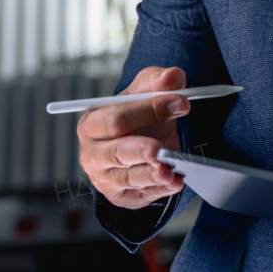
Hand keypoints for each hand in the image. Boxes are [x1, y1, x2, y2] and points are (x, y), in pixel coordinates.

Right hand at [77, 65, 188, 209]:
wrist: (141, 138)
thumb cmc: (138, 111)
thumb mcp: (146, 90)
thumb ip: (158, 81)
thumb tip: (173, 76)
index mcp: (92, 124)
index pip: (116, 119)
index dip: (149, 110)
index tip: (180, 102)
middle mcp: (93, 154)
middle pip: (117, 153)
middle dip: (141, 149)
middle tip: (160, 149)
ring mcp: (104, 178)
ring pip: (129, 177)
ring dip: (152, 174)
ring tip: (171, 170)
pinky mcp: (120, 196)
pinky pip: (140, 195)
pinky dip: (160, 190)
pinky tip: (175, 182)